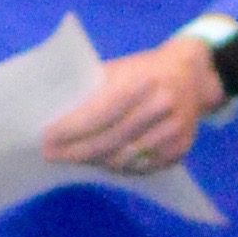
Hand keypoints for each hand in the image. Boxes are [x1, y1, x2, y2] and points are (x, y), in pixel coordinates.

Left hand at [38, 33, 225, 177]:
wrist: (191, 75)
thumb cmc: (143, 70)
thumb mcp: (118, 69)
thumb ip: (93, 91)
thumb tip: (55, 115)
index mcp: (144, 81)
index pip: (101, 111)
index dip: (72, 127)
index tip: (46, 137)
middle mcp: (162, 107)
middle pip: (110, 139)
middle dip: (76, 150)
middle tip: (50, 154)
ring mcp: (174, 132)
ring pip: (123, 158)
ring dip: (94, 160)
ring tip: (72, 157)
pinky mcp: (179, 150)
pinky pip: (140, 167)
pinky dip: (116, 166)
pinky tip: (99, 161)